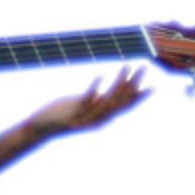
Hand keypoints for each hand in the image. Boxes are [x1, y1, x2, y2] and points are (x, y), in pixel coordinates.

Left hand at [25, 66, 150, 140]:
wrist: (43, 127)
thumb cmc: (64, 114)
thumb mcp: (85, 106)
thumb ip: (98, 101)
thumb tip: (109, 93)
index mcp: (103, 117)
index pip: (125, 107)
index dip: (139, 97)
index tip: (152, 87)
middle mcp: (98, 119)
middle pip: (121, 101)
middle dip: (133, 84)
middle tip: (143, 67)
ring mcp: (86, 117)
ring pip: (108, 100)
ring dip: (119, 82)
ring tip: (126, 66)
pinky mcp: (73, 113)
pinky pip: (87, 100)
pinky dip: (95, 88)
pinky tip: (100, 76)